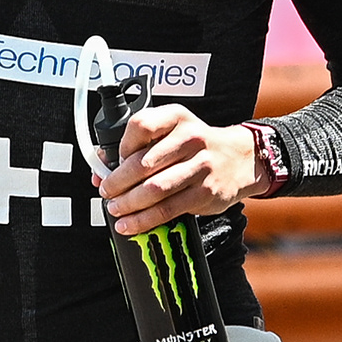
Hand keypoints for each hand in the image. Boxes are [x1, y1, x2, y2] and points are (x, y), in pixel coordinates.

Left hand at [97, 105, 256, 235]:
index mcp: (177, 117)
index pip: (140, 126)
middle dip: (118, 182)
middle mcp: (191, 138)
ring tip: (115, 208)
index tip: (112, 162)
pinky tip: (131, 223)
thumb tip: (100, 169)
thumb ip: (139, 146)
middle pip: (142, 163)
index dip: (121, 147)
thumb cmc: (197, 146)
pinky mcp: (205, 192)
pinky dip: (144, 220)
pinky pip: (168, 209)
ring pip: (154, 189)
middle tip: (107, 191)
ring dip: (128, 203)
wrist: (240, 159)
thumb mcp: (172, 133)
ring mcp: (201, 166)